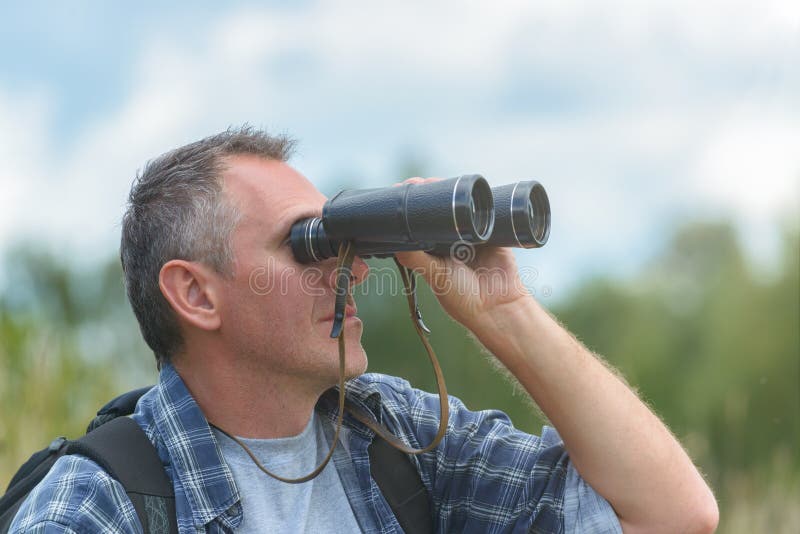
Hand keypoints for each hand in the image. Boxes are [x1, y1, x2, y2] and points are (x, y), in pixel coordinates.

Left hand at [393, 177, 531, 330]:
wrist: (499, 306)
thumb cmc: (463, 297)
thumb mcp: (435, 275)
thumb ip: (415, 259)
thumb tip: (393, 240)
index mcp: (432, 250)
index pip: (416, 223)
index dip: (409, 207)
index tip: (401, 191)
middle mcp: (449, 241)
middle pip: (436, 210)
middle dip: (427, 194)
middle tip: (418, 183)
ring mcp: (471, 234)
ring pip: (457, 207)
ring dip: (448, 192)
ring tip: (436, 181)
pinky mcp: (491, 232)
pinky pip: (484, 211)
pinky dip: (476, 199)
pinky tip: (466, 188)